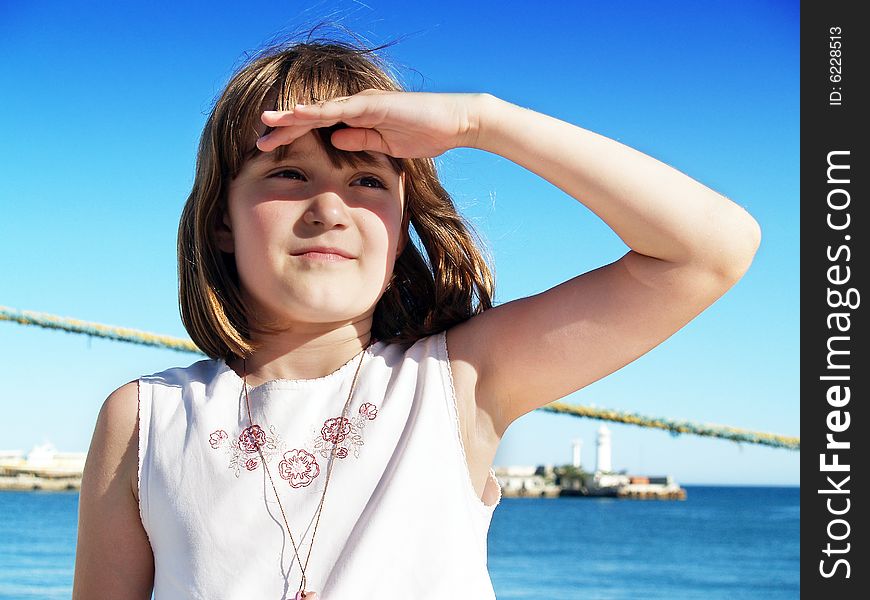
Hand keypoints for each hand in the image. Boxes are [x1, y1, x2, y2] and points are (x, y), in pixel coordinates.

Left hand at [256, 89, 486, 157]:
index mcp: (356, 119)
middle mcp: (354, 107)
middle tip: (258, 139)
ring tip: (267, 122)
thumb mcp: (385, 146)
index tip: (271, 150)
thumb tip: (333, 142)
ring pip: (319, 110)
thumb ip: (359, 141)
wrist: (455, 123)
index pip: (317, 129)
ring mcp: (362, 104)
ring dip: (292, 117)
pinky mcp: (372, 104)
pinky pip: (340, 108)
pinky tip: (298, 114)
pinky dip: (318, 111)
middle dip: (284, 129)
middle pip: (311, 118)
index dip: (293, 138)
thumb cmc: (425, 133)